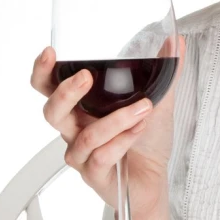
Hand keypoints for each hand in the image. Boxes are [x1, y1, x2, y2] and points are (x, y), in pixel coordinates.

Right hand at [30, 36, 185, 214]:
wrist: (156, 178)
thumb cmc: (148, 140)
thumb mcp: (160, 100)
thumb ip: (165, 72)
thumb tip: (177, 42)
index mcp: (82, 108)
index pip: (49, 88)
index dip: (43, 71)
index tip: (50, 52)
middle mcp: (75, 130)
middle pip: (52, 112)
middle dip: (66, 92)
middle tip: (86, 77)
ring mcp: (82, 154)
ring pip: (85, 136)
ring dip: (115, 120)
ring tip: (143, 108)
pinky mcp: (94, 174)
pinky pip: (102, 156)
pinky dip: (123, 141)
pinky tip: (139, 131)